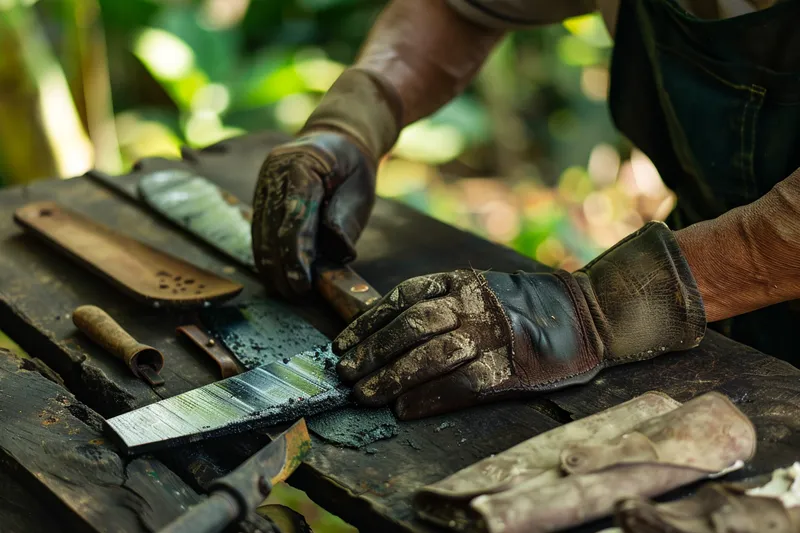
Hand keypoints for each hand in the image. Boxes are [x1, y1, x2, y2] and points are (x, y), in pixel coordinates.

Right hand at [251, 68, 401, 297]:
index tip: (302, 281)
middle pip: (272, 228)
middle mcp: (275, 173)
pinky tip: (277, 275)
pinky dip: (267, 255)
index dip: (296, 252)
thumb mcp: (360, 187)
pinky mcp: (260, 197)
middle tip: (295, 295)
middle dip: (281, 266)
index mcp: (302, 164)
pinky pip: (260, 231)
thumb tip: (338, 251)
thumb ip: (346, 217)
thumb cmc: (352, 166)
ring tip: (286, 291)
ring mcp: (263, 184)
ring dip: (271, 265)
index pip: (295, 215)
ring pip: (260, 232)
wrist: (336, 139)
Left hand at [333, 222, 705, 419]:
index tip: (342, 344)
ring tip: (367, 394)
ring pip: (431, 354)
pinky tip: (407, 409)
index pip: (402, 298)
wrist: (590, 312)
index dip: (368, 323)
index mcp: (462, 281)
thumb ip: (441, 300)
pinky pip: (465, 384)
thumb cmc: (527, 303)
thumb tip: (386, 327)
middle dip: (372, 353)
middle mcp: (474, 304)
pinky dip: (432, 397)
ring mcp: (494, 334)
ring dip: (393, 376)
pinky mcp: (514, 366)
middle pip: (410, 327)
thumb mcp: (481, 287)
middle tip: (347, 375)